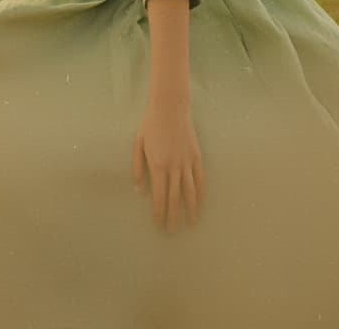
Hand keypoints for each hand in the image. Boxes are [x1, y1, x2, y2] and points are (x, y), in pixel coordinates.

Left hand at [132, 102, 203, 232]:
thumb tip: (138, 189)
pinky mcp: (196, 156)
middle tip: (172, 231)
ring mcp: (187, 162)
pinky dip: (200, 192)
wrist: (170, 107)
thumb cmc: (150, 124)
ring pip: (190, 191)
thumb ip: (138, 166)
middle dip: (173, 216)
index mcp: (158, 165)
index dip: (158, 211)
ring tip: (191, 223)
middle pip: (175, 197)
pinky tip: (200, 202)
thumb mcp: (138, 143)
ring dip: (190, 209)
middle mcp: (174, 166)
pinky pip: (199, 178)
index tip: (157, 223)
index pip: (159, 195)